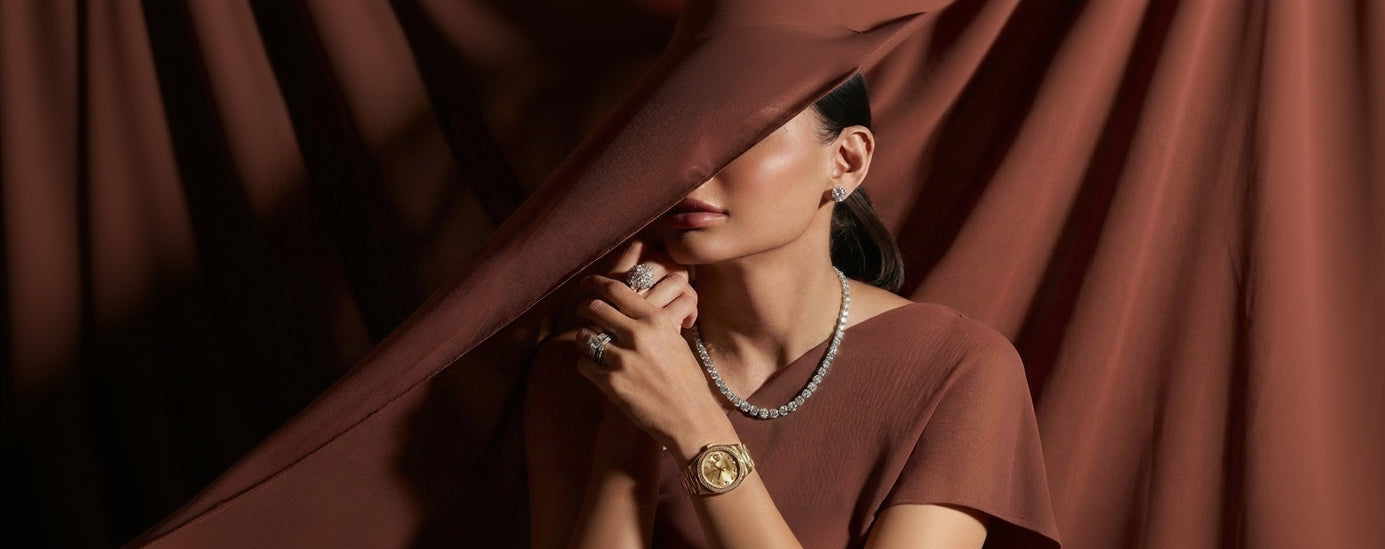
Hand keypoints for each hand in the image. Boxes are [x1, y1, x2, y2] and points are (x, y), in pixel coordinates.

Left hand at [572, 235, 724, 452]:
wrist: (691, 417)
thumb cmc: (686, 379)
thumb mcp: (675, 340)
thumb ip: (651, 323)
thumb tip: (625, 310)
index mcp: (655, 320)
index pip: (616, 290)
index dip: (596, 283)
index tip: (586, 284)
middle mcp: (638, 334)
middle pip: (595, 308)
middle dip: (585, 309)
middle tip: (583, 313)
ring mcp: (623, 358)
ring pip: (584, 336)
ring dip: (585, 340)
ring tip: (593, 347)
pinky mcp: (612, 383)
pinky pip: (584, 364)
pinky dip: (588, 366)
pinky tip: (598, 370)